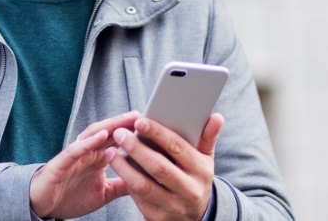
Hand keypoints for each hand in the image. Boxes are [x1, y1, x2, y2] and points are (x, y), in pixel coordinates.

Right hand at [29, 112, 138, 218]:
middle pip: (109, 132)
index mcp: (99, 158)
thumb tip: (146, 181)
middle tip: (144, 115)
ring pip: (94, 135)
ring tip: (127, 119)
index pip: (119, 140)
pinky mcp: (62, 162)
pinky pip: (76, 149)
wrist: (44, 206)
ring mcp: (75, 155)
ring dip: (111, 125)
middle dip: (126, 123)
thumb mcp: (104, 193)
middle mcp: (88, 152)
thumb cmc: (71, 196)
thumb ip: (122, 185)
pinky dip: (89, 141)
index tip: (154, 127)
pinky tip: (102, 135)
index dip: (134, 133)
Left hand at [106, 113, 223, 219]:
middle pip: (158, 167)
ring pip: (143, 185)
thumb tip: (216, 116)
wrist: (195, 215)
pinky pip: (138, 198)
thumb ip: (208, 137)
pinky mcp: (158, 218)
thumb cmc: (196, 177)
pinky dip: (126, 182)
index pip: (177, 148)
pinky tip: (118, 169)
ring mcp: (173, 206)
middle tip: (119, 133)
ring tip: (110, 151)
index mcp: (201, 171)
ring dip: (123, 167)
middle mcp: (189, 190)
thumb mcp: (205, 159)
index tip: (140, 121)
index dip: (157, 134)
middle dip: (136, 149)